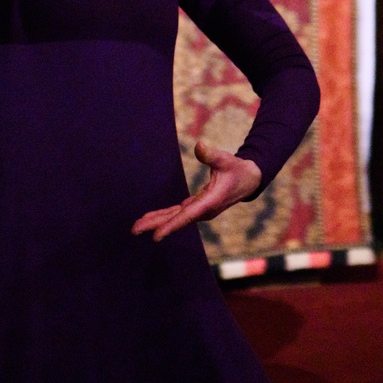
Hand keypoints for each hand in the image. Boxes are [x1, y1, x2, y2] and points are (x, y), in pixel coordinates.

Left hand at [131, 140, 263, 241]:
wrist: (248, 180)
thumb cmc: (237, 169)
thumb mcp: (226, 160)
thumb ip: (212, 155)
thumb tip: (199, 146)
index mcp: (209, 202)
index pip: (186, 216)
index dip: (170, 226)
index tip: (156, 236)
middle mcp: (203, 210)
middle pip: (175, 219)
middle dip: (155, 225)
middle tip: (134, 230)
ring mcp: (199, 210)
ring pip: (175, 217)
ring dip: (156, 221)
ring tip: (137, 227)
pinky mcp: (197, 206)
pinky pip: (177, 213)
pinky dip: (164, 216)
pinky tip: (151, 218)